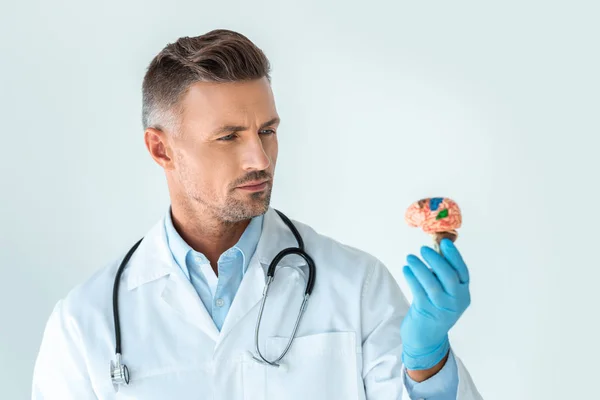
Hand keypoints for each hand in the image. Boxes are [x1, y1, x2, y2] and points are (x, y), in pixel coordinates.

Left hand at [400, 238, 470, 369]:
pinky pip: (418, 291)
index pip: (462, 271)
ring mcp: (442, 308)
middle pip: (448, 276)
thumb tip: (436, 249)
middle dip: (435, 259)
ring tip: (410, 257)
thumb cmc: (434, 309)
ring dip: (419, 267)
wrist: (427, 338)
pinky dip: (411, 278)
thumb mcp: (445, 293)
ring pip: (431, 283)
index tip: (444, 242)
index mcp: (463, 293)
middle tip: (423, 249)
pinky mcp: (426, 312)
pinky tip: (406, 270)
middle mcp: (456, 301)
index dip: (454, 256)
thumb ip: (442, 275)